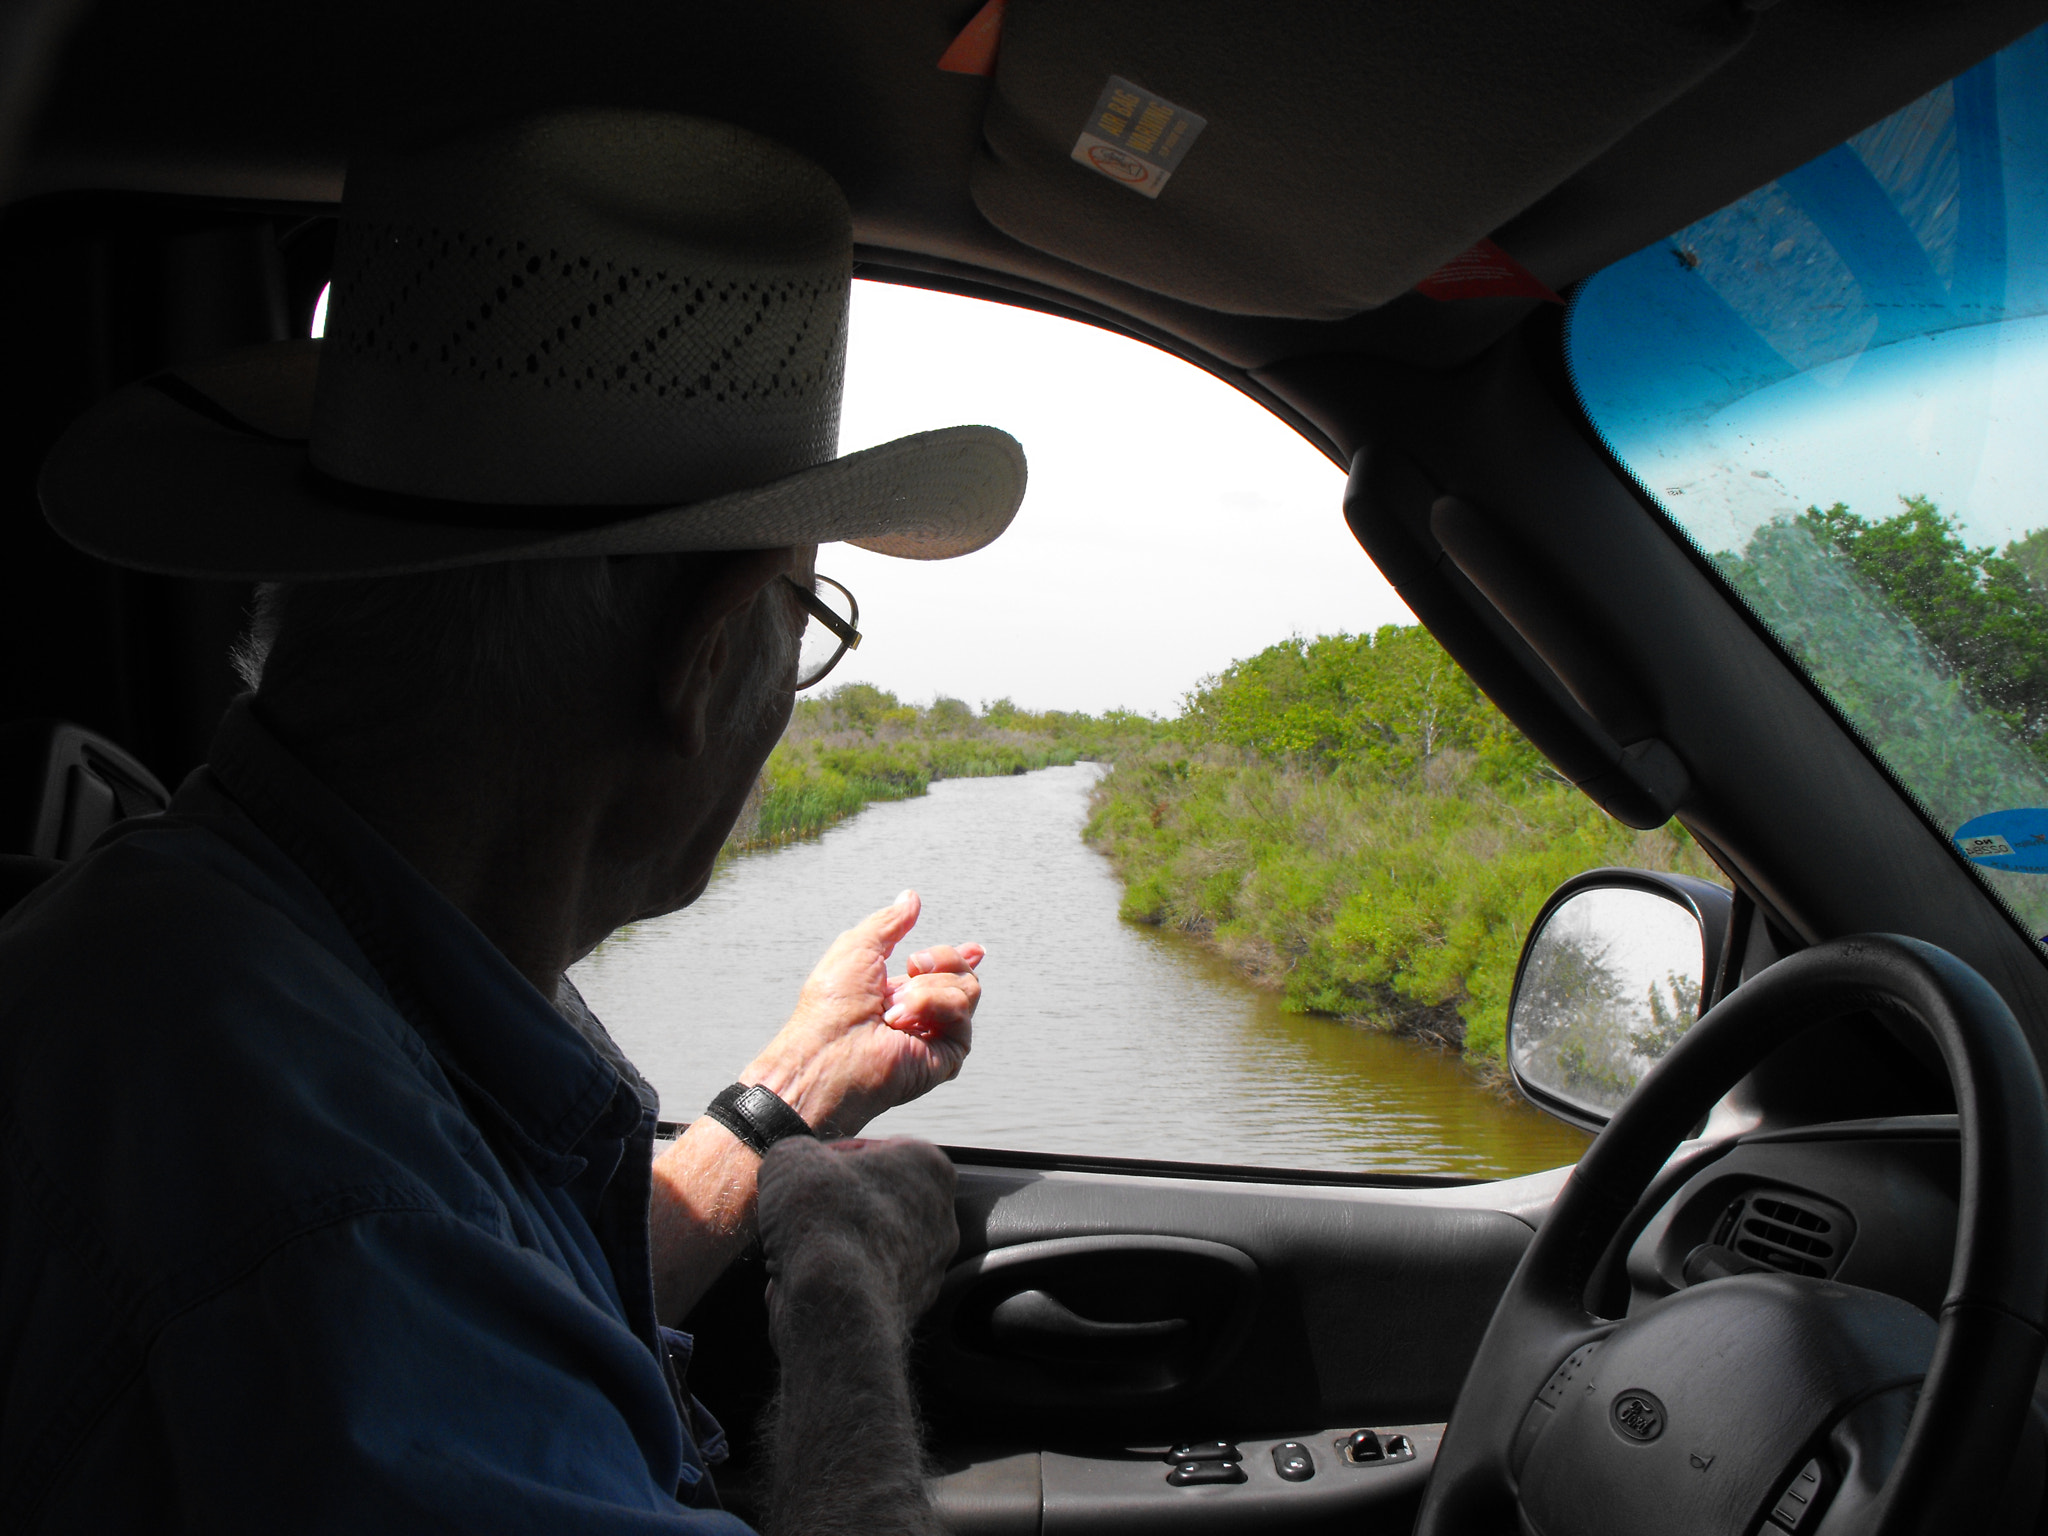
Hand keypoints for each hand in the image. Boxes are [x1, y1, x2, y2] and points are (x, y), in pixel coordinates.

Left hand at [740, 889, 981, 1136]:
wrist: (829, 1051)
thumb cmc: (831, 1006)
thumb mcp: (857, 947)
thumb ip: (889, 923)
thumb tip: (910, 899)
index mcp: (899, 992)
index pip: (942, 975)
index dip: (961, 960)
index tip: (975, 950)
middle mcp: (921, 1015)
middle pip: (963, 972)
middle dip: (941, 958)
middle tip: (911, 965)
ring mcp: (936, 1035)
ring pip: (968, 988)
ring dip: (927, 988)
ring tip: (893, 1007)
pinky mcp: (948, 1054)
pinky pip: (962, 1012)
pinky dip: (932, 1005)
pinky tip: (903, 1020)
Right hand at [757, 1136, 958, 1338]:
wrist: (834, 1305)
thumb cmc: (823, 1221)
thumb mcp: (791, 1158)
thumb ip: (797, 1152)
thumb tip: (794, 1166)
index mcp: (927, 1166)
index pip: (871, 1150)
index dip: (827, 1160)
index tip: (804, 1174)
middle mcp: (940, 1216)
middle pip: (873, 1199)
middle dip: (834, 1206)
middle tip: (801, 1213)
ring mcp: (929, 1265)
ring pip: (868, 1244)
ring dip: (832, 1245)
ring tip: (797, 1251)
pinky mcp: (910, 1306)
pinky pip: (864, 1283)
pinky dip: (838, 1282)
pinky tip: (808, 1281)